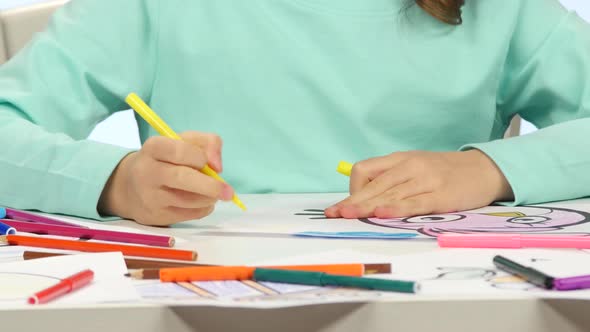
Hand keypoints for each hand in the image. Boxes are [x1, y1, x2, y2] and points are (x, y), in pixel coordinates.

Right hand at [98, 132, 233, 225]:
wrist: (131, 187)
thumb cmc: (165, 160)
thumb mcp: (183, 142)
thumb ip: (207, 143)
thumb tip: (218, 166)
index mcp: (154, 147)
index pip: (179, 150)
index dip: (199, 157)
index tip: (208, 163)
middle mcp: (147, 171)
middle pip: (182, 177)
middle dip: (210, 186)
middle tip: (228, 191)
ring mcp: (150, 196)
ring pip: (188, 200)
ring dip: (208, 198)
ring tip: (213, 194)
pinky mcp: (156, 216)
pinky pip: (188, 215)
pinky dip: (203, 209)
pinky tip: (202, 202)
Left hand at [324, 150, 513, 218]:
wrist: (484, 169)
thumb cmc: (444, 172)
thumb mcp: (415, 168)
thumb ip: (392, 179)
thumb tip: (365, 198)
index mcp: (400, 159)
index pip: (365, 169)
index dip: (353, 188)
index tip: (349, 204)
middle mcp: (409, 167)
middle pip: (373, 184)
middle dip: (352, 201)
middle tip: (334, 214)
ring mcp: (425, 180)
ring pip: (389, 194)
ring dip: (366, 207)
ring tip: (348, 216)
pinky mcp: (440, 196)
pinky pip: (414, 203)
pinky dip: (396, 208)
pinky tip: (382, 214)